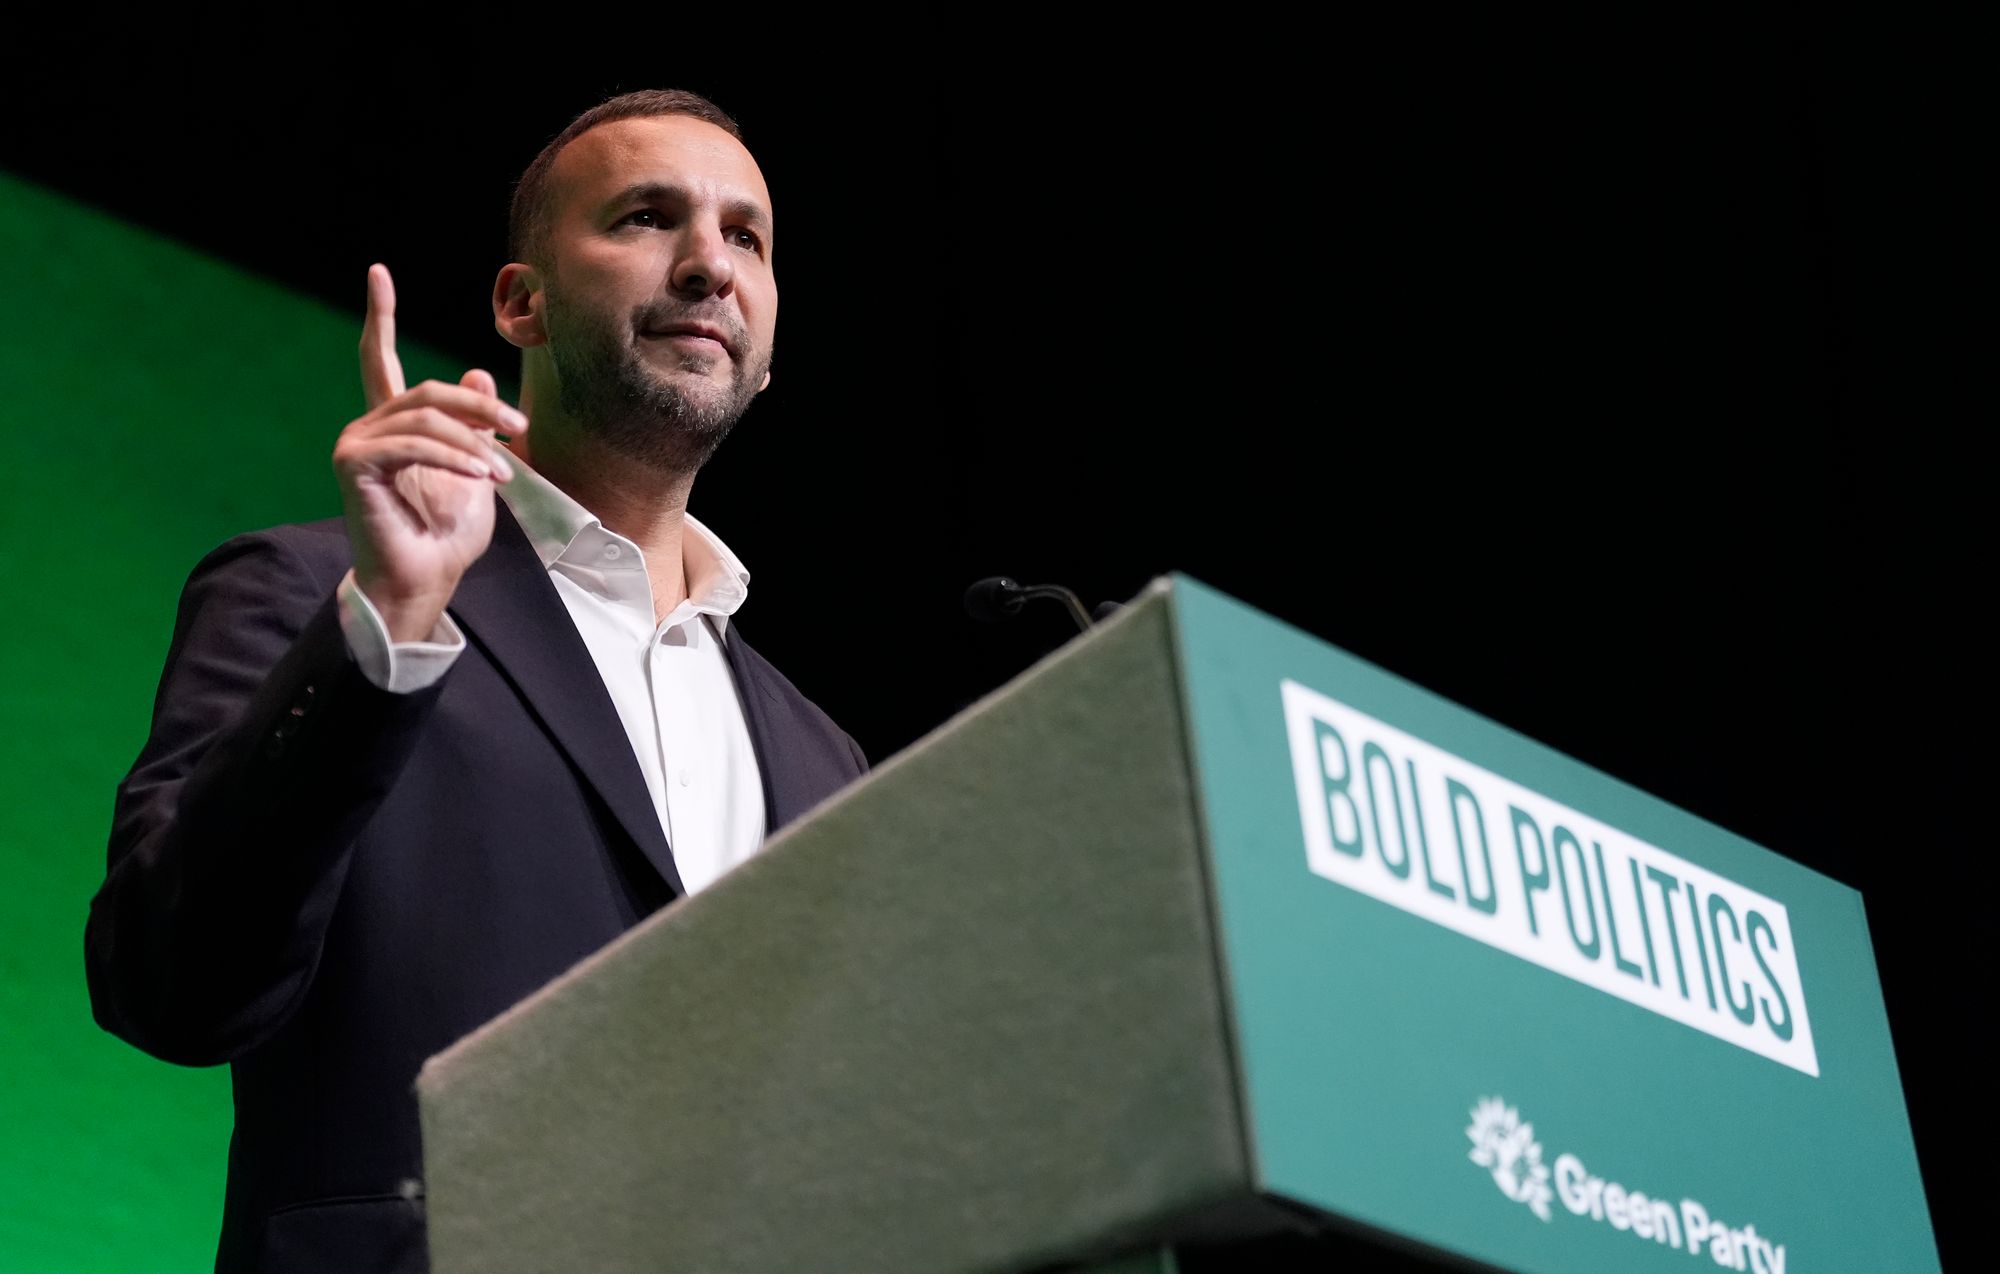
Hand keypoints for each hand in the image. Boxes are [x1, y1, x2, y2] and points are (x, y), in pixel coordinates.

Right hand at [333, 265, 526, 640]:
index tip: (377, 273)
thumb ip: (475, 426)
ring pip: (425, 418)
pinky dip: (453, 458)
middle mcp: (368, 427)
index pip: (380, 360)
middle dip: (480, 407)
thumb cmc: (447, 536)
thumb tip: (477, 372)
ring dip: (474, 443)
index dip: (379, 316)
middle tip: (520, 429)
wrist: (424, 581)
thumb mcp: (476, 471)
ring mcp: (355, 445)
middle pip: (427, 391)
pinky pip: (413, 445)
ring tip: (502, 473)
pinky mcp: (354, 466)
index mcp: (393, 425)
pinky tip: (481, 476)